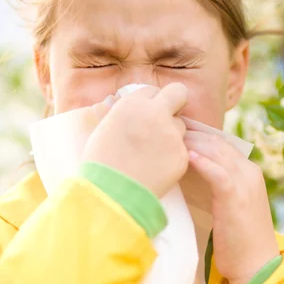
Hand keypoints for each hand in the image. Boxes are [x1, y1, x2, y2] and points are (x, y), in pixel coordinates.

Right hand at [83, 83, 188, 197]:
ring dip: (171, 135)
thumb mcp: (105, 128)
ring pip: (180, 125)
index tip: (148, 113)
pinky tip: (156, 168)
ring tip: (152, 153)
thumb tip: (133, 110)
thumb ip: (125, 114)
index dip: (151, 102)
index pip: (152, 90)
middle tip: (168, 116)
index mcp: (132, 104)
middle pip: (179, 93)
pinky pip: (181, 150)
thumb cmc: (101, 163)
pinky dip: (172, 157)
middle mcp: (155, 113)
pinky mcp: (182, 154)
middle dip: (175, 101)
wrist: (111, 193)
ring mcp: (171, 134)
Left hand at [184, 130, 279, 283]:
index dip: (199, 136)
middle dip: (194, 134)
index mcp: (249, 172)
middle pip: (218, 143)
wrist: (256, 266)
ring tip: (172, 135)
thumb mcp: (229, 205)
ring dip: (194, 142)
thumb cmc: (238, 240)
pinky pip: (218, 172)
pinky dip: (203, 162)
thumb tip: (189, 171)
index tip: (177, 130)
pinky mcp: (237, 197)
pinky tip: (187, 155)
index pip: (222, 144)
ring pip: (217, 153)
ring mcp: (245, 183)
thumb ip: (216, 186)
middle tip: (169, 127)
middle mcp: (250, 172)